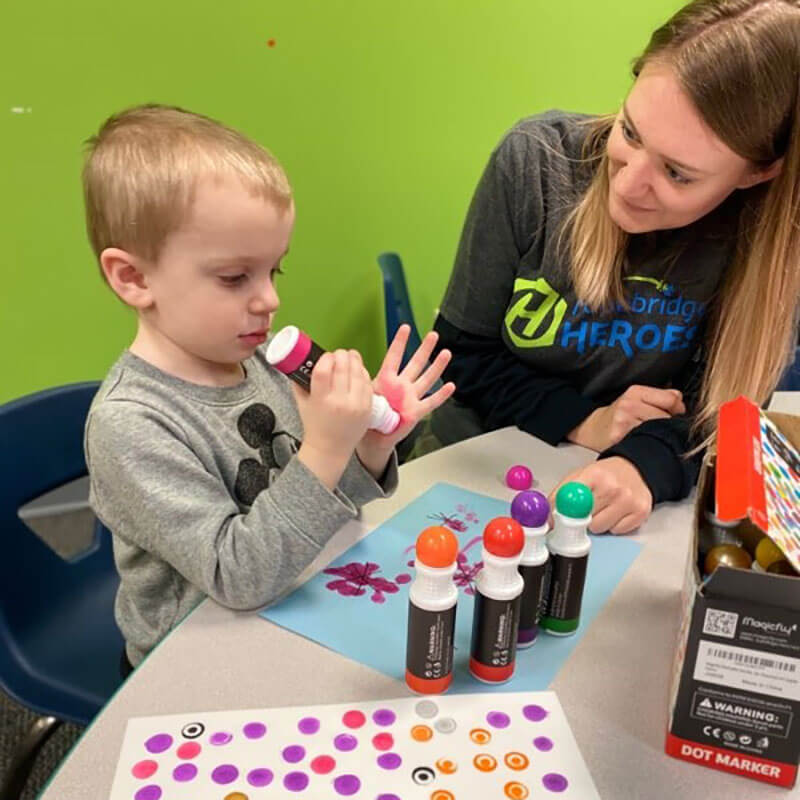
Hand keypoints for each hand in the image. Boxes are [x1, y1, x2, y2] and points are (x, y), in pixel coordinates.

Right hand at [294, 350, 372, 487]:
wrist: (330, 449)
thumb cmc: (315, 425)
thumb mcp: (301, 403)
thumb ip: (298, 382)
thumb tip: (298, 362)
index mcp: (321, 400)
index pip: (324, 369)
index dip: (326, 357)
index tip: (326, 356)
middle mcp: (340, 402)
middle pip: (343, 367)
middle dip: (341, 355)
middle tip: (339, 353)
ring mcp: (356, 405)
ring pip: (358, 372)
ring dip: (355, 360)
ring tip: (350, 356)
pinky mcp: (367, 408)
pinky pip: (368, 384)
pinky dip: (363, 373)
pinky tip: (359, 370)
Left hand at [356, 325, 454, 475]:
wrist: (373, 437)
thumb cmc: (368, 415)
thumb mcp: (362, 395)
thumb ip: (361, 382)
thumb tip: (349, 367)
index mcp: (386, 379)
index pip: (394, 356)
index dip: (399, 342)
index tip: (405, 327)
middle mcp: (401, 385)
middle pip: (415, 363)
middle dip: (425, 349)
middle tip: (433, 335)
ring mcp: (411, 397)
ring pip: (427, 378)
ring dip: (437, 366)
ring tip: (446, 353)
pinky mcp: (416, 411)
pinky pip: (431, 402)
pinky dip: (441, 395)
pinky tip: (451, 386)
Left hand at [549, 457, 652, 534]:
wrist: (636, 468)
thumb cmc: (605, 474)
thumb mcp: (579, 476)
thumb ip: (561, 494)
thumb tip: (548, 519)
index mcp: (593, 475)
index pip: (570, 501)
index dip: (561, 514)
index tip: (555, 522)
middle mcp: (612, 487)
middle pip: (584, 520)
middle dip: (580, 519)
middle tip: (583, 511)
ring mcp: (628, 501)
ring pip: (599, 528)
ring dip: (596, 524)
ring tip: (602, 509)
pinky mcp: (641, 513)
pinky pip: (617, 531)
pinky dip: (613, 526)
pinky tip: (615, 512)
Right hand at [567, 385, 684, 451]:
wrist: (593, 428)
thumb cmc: (618, 414)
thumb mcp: (636, 398)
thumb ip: (660, 396)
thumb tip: (680, 400)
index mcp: (635, 392)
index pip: (671, 398)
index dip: (677, 408)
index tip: (673, 413)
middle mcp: (628, 405)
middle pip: (667, 416)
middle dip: (666, 423)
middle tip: (656, 427)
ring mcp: (623, 422)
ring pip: (658, 430)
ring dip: (658, 435)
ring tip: (648, 434)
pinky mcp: (620, 438)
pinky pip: (646, 442)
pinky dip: (648, 444)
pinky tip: (641, 441)